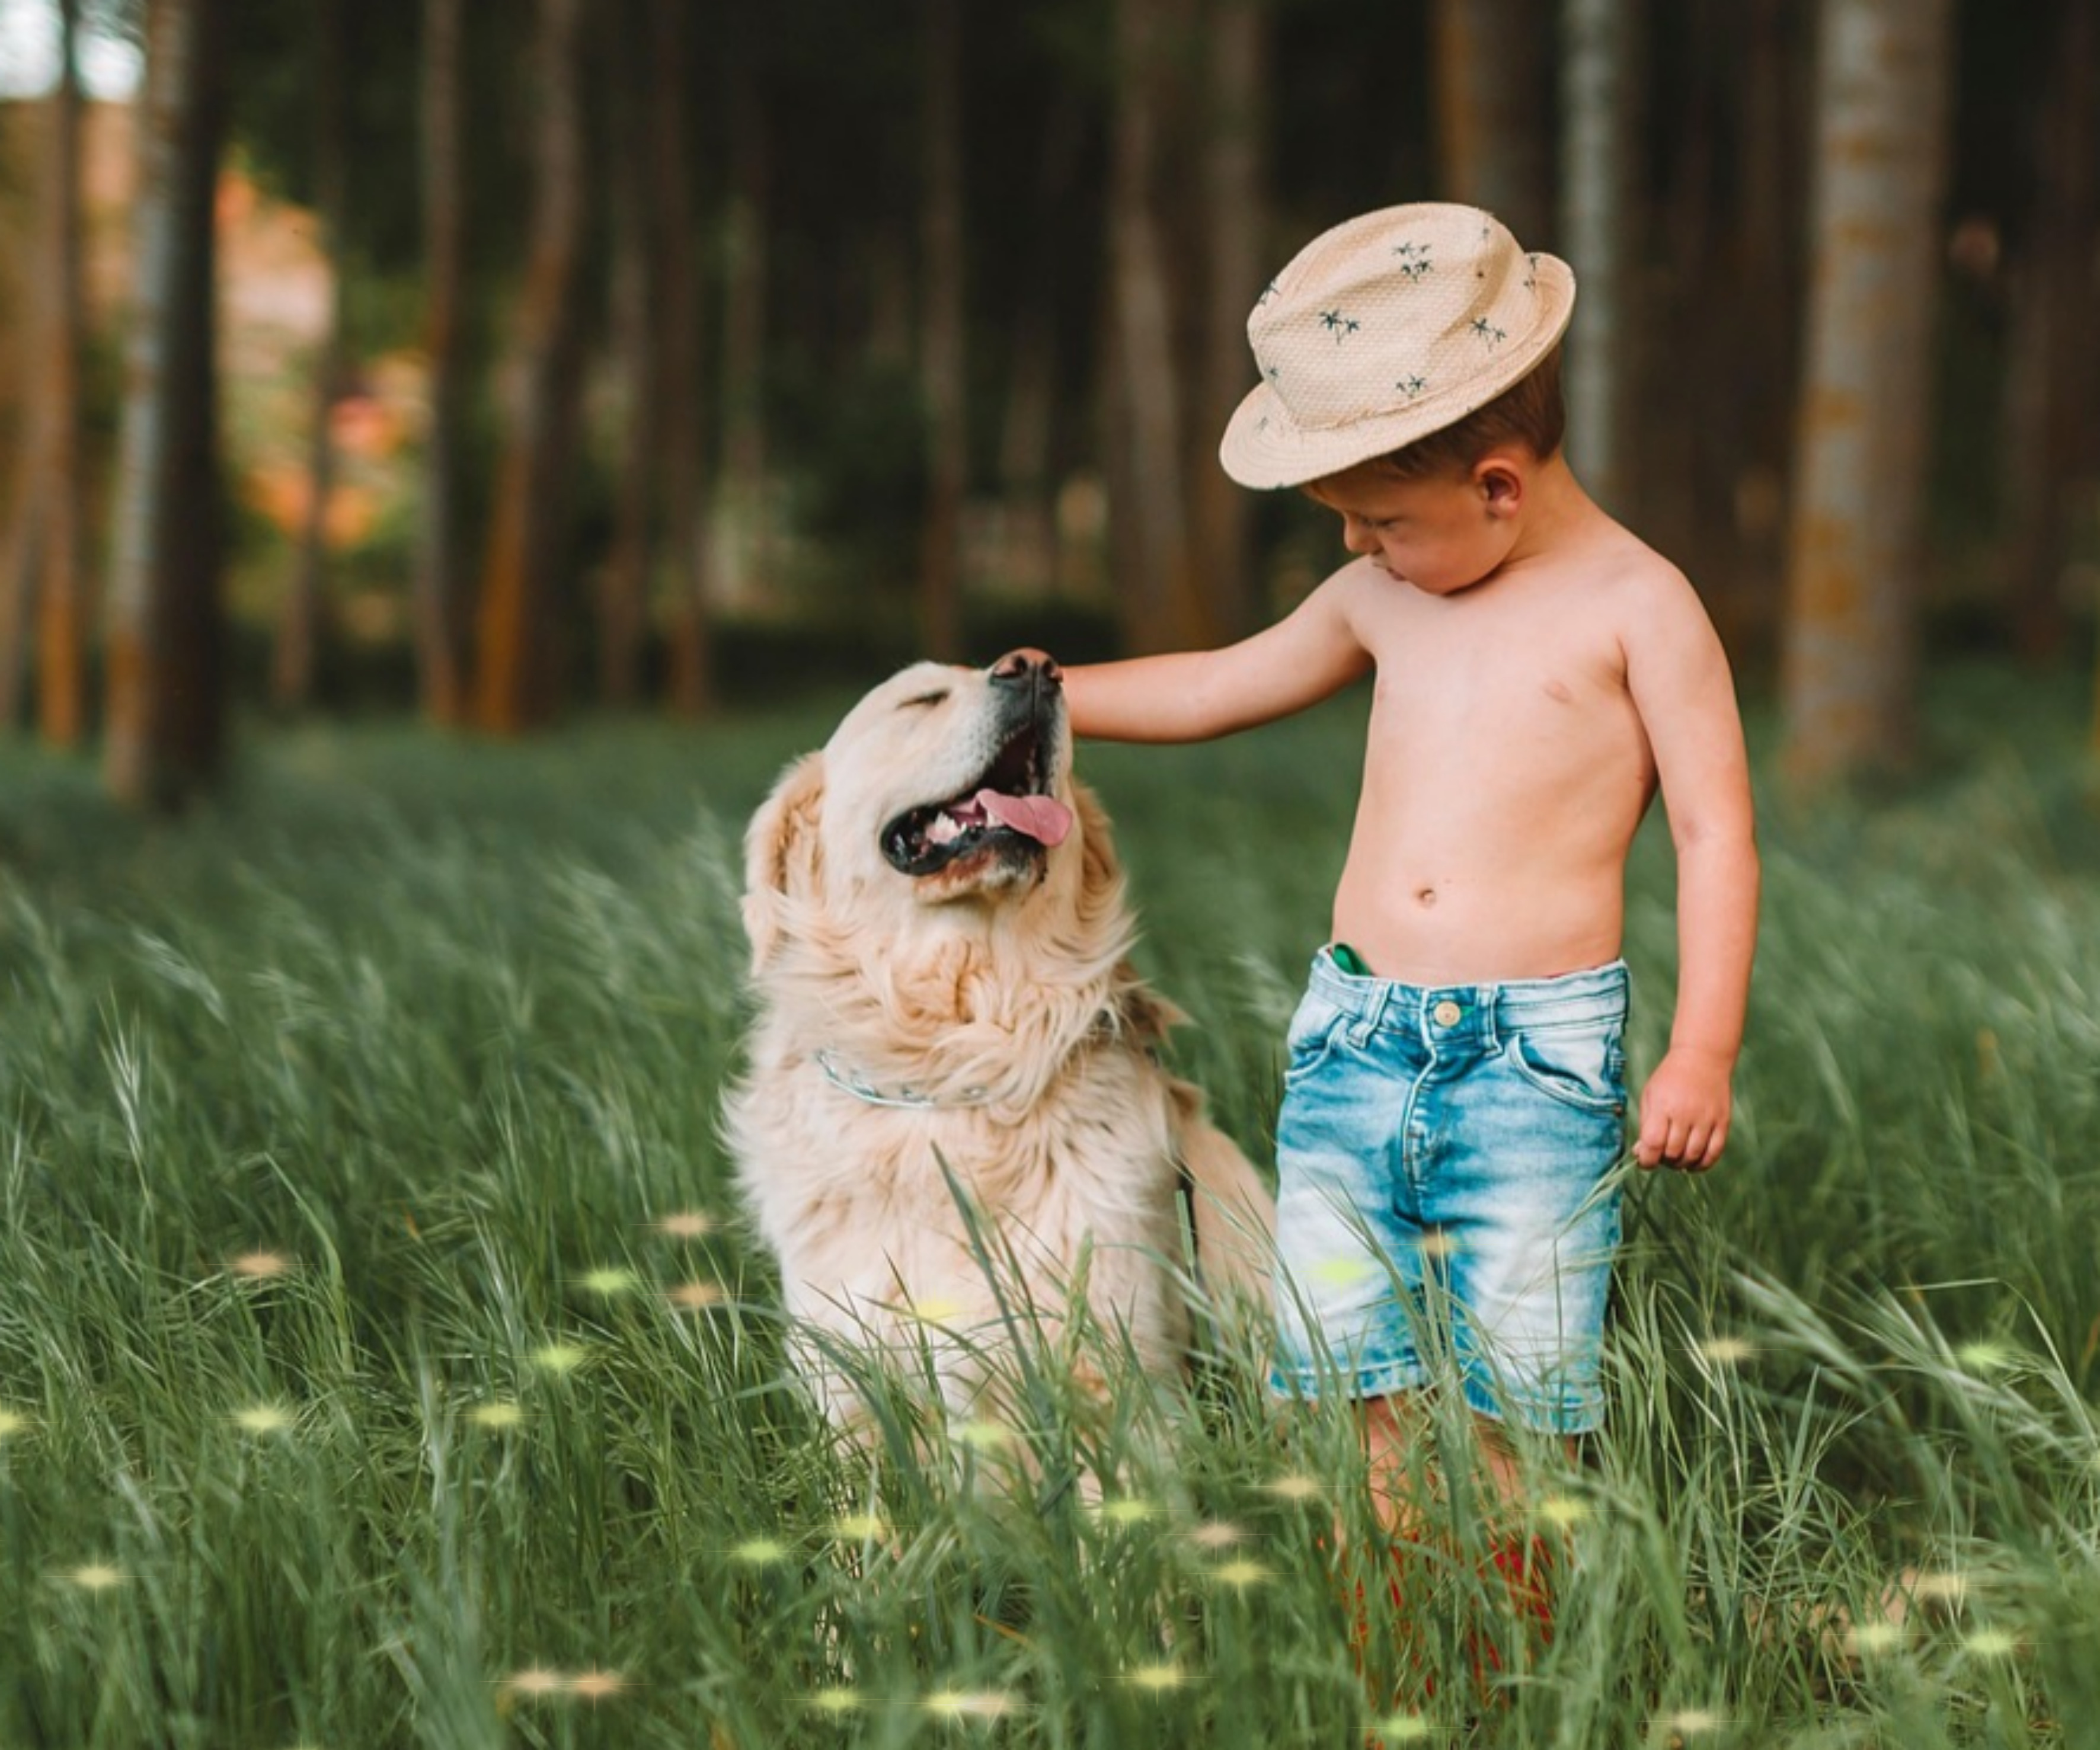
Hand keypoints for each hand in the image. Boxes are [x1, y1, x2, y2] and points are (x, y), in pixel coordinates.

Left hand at [1634, 1047, 1733, 1171]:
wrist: (1702, 1058)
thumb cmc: (1670, 1078)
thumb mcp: (1650, 1095)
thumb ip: (1645, 1125)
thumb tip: (1640, 1153)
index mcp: (1663, 1105)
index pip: (1653, 1143)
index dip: (1646, 1160)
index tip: (1644, 1161)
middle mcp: (1685, 1113)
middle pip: (1673, 1152)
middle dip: (1663, 1161)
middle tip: (1661, 1156)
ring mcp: (1706, 1118)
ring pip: (1693, 1156)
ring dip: (1681, 1164)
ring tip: (1676, 1158)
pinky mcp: (1723, 1122)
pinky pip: (1714, 1152)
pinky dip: (1702, 1164)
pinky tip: (1693, 1163)